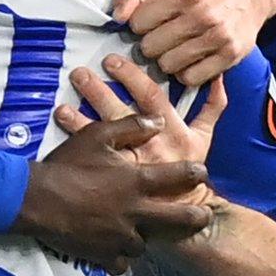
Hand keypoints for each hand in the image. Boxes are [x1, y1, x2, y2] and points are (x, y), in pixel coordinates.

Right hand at [12, 109, 214, 270]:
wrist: (34, 198)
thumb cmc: (65, 164)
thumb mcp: (95, 136)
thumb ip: (130, 127)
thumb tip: (158, 121)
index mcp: (137, 181)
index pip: (181, 176)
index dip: (196, 174)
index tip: (201, 174)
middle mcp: (136, 212)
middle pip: (182, 219)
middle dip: (198, 216)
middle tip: (203, 214)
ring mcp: (121, 237)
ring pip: (148, 244)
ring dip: (146, 237)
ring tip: (141, 231)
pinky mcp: (104, 255)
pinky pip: (122, 263)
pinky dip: (120, 257)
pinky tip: (114, 250)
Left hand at [55, 55, 226, 177]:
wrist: (186, 213)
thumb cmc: (189, 168)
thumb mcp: (204, 138)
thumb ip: (211, 107)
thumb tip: (215, 77)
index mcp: (173, 131)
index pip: (150, 96)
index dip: (131, 76)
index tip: (111, 62)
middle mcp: (152, 146)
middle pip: (119, 112)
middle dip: (97, 91)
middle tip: (78, 74)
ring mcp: (132, 165)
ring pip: (101, 135)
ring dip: (78, 117)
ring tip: (61, 104)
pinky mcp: (117, 182)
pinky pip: (92, 158)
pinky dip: (74, 138)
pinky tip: (60, 122)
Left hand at [112, 0, 265, 86]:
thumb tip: (116, 16)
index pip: (138, 23)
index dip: (140, 25)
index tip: (151, 22)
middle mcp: (203, 14)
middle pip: (151, 48)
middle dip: (151, 45)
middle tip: (162, 38)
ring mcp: (218, 37)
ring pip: (168, 65)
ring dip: (167, 60)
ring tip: (176, 49)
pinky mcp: (230, 56)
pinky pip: (191, 78)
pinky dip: (186, 73)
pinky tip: (190, 60)